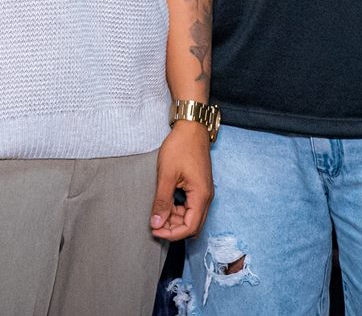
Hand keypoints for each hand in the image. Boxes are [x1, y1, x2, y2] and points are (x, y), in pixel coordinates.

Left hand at [150, 121, 211, 240]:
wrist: (191, 127)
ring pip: (192, 216)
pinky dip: (178, 210)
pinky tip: (166, 204)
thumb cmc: (180, 147)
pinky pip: (191, 206)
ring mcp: (204, 191)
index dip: (172, 234)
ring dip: (175, 220)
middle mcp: (206, 196)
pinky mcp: (200, 186)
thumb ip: (162, 202)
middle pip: (193, 225)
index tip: (155, 231)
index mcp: (201, 195)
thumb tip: (156, 224)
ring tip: (158, 213)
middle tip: (155, 224)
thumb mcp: (167, 175)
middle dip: (174, 229)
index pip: (190, 227)